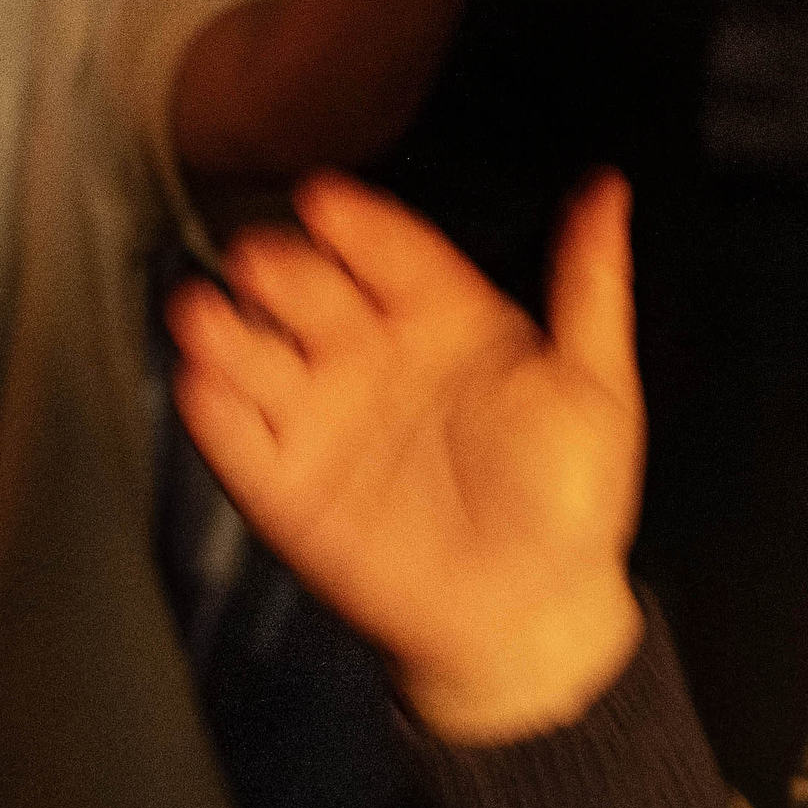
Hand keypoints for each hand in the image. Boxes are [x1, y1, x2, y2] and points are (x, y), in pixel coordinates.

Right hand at [172, 171, 648, 743]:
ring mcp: (327, 422)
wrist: (533, 614)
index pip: (392, 254)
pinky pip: (243, 445)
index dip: (359, 226)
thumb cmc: (571, 500)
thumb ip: (590, 284)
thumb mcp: (595, 384)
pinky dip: (215, 416)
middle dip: (282, 272)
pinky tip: (199, 386)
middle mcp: (375, 359)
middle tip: (260, 257)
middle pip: (313, 296)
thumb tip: (608, 192)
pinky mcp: (291, 490)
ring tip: (204, 313)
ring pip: (262, 361)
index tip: (326, 201)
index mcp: (445, 322)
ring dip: (229, 335)